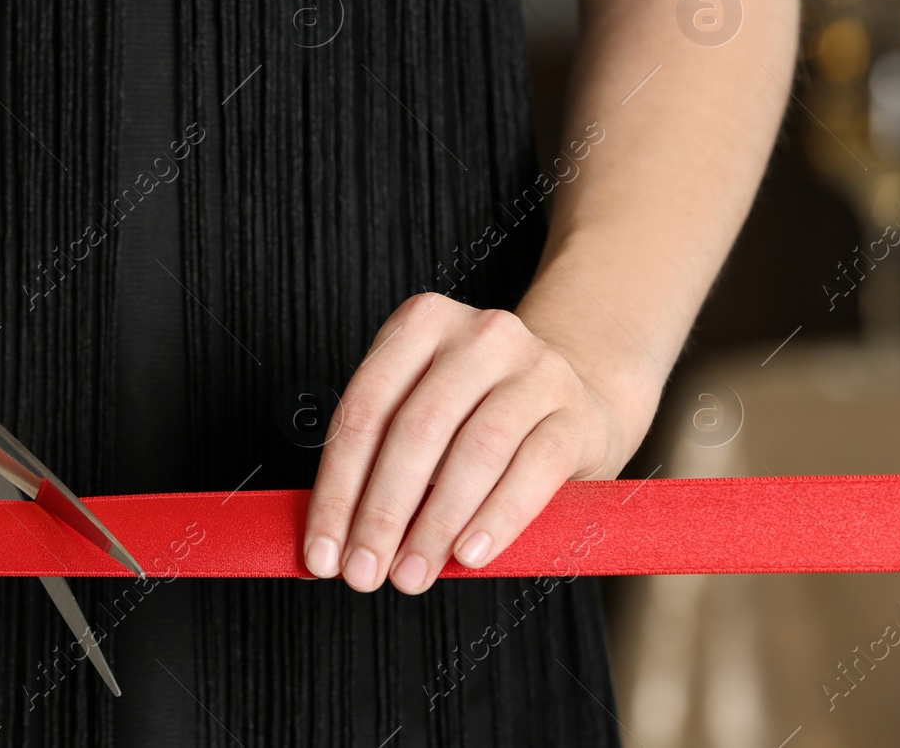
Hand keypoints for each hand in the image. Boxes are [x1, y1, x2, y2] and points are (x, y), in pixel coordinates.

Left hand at [302, 292, 634, 593]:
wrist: (578, 395)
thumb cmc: (477, 414)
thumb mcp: (423, 413)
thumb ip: (377, 461)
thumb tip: (333, 543)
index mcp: (421, 324)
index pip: (364, 411)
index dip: (336, 489)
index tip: (320, 554)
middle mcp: (478, 336)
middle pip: (416, 429)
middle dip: (381, 512)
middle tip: (363, 575)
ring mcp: (535, 369)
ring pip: (475, 450)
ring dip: (434, 523)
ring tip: (410, 574)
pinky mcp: (577, 414)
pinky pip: (533, 469)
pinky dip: (496, 517)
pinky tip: (468, 554)